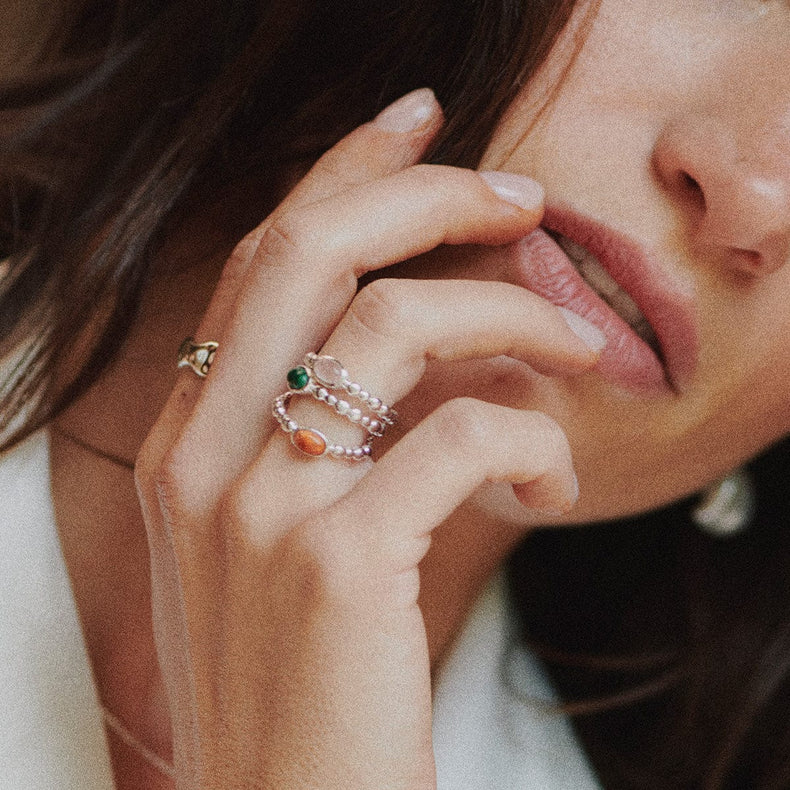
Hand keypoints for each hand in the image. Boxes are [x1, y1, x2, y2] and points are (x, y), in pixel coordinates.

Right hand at [134, 88, 599, 788]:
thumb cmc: (292, 670)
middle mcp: (207, 456)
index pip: (258, 261)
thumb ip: (324, 429)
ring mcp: (265, 507)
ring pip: (399, 324)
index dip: (340, 175)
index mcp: (186, 441)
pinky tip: (550, 486)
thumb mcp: (276, 534)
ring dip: (514, 318)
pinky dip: (535, 444)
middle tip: (517, 195)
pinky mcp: (341, 564)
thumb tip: (431, 336)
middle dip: (426, 195)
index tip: (417, 127)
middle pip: (309, 250)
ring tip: (573, 348)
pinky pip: (467, 440)